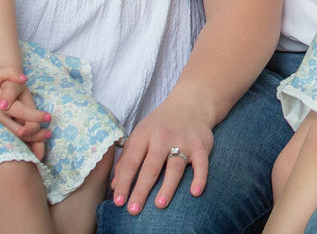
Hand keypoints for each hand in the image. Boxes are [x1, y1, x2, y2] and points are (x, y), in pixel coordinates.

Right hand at [0, 68, 51, 157]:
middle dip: (35, 134)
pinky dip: (21, 141)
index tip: (48, 117)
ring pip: (14, 138)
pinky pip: (9, 138)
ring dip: (30, 139)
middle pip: (19, 131)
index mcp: (0, 104)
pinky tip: (32, 141)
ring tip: (44, 137)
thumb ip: (11, 72)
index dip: (35, 116)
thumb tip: (25, 79)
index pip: (21, 112)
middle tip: (49, 133)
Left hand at [110, 95, 212, 213]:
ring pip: (174, 167)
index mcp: (144, 134)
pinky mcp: (201, 146)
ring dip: (167, 187)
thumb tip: (115, 185)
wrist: (190, 104)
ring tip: (159, 205)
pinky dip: (199, 178)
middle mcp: (162, 137)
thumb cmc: (161, 124)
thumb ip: (127, 158)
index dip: (123, 182)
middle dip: (141, 190)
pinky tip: (194, 193)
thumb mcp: (140, 134)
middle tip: (133, 211)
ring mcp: (183, 141)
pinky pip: (201, 165)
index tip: (118, 201)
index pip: (131, 161)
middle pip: (151, 167)